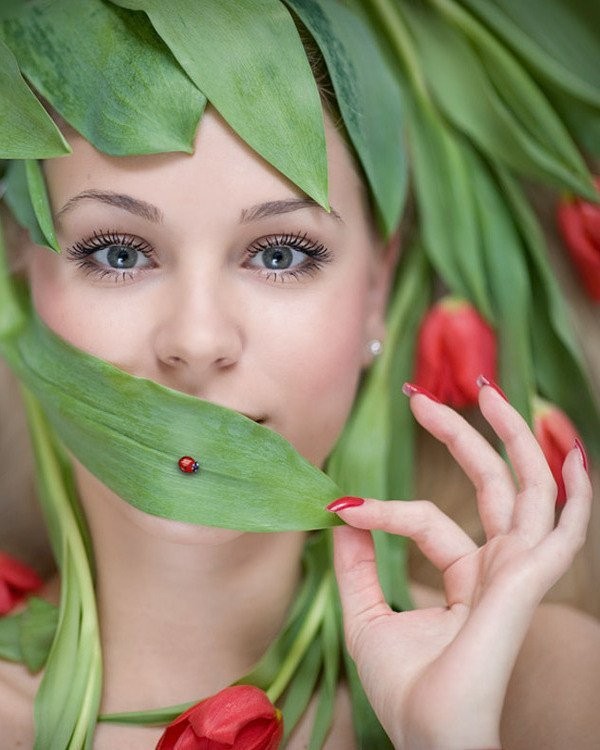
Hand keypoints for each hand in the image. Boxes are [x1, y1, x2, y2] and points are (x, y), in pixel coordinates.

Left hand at [330, 383, 590, 749]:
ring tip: (490, 392)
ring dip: (516, 438)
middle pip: (492, 483)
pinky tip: (571, 455)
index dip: (385, 508)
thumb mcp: (367, 616)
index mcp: (470, 575)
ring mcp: (518, 573)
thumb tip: (338, 511)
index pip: (431, 519)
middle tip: (422, 395)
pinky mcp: (525, 584)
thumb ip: (357, 564)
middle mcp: (500, 567)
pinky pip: (564, 531)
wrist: (429, 743)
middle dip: (462, 433)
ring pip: (531, 489)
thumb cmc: (406, 694)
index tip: (340, 505)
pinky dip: (575, 493)